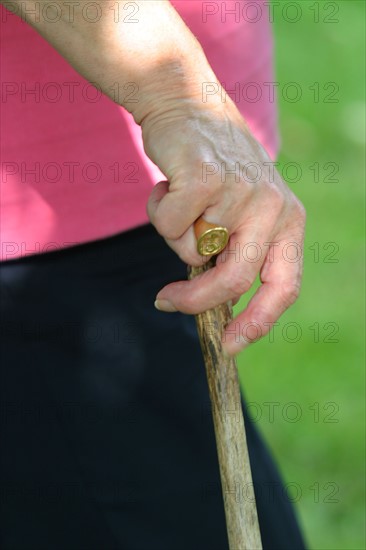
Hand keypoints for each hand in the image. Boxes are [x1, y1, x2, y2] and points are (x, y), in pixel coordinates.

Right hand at [144, 98, 305, 355]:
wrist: (189, 106)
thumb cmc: (212, 171)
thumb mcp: (238, 213)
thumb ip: (234, 253)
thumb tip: (210, 308)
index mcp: (288, 222)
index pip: (284, 287)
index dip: (258, 323)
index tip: (230, 346)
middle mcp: (274, 208)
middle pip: (234, 280)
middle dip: (195, 300)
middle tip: (165, 301)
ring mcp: (243, 191)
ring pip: (192, 250)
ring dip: (174, 235)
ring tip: (181, 201)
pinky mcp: (208, 177)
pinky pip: (169, 224)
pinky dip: (158, 210)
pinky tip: (168, 182)